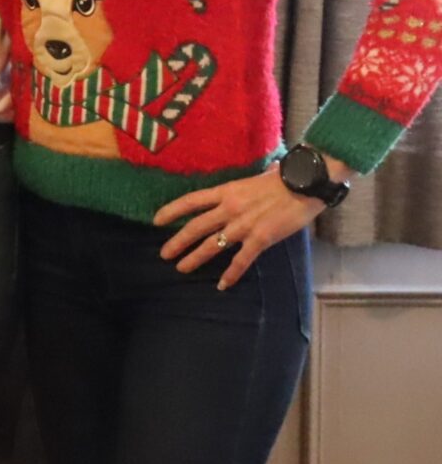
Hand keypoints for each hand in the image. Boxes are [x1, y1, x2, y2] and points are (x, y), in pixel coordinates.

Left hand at [154, 166, 333, 288]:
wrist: (307, 182)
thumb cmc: (284, 178)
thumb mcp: (253, 179)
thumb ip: (241, 191)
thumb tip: (238, 192)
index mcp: (227, 191)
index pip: (191, 201)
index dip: (172, 210)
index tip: (157, 221)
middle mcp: (230, 208)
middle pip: (196, 226)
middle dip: (178, 241)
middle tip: (164, 254)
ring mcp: (244, 224)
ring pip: (213, 244)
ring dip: (195, 258)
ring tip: (181, 268)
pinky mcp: (262, 238)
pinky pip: (242, 259)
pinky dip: (231, 273)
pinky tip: (222, 285)